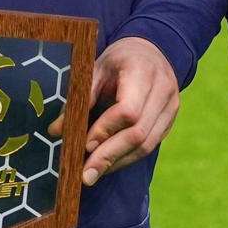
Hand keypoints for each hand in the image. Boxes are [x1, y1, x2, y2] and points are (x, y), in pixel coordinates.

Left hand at [49, 36, 179, 186]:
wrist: (149, 52)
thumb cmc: (118, 61)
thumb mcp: (95, 70)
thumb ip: (79, 99)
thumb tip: (56, 131)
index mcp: (143, 71)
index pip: (128, 110)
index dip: (106, 130)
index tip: (85, 145)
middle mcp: (164, 90)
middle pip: (139, 133)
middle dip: (109, 156)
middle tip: (85, 175)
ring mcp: (171, 107)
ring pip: (146, 144)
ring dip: (117, 162)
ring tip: (92, 174)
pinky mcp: (170, 121)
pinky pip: (150, 146)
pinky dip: (127, 158)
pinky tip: (108, 165)